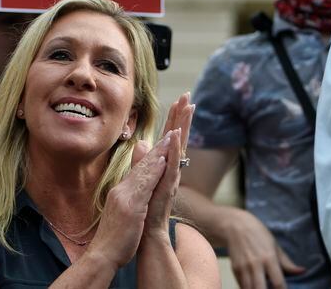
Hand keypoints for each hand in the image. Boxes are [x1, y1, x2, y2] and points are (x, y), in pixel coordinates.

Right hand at [85, 131, 173, 267]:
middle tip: (175, 123)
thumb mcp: (124, 209)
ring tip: (173, 134)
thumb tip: (137, 179)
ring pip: (146, 169)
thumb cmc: (115, 235)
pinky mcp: (130, 207)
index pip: (142, 165)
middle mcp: (123, 189)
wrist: (102, 254)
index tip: (171, 131)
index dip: (157, 148)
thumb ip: (131, 192)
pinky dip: (154, 172)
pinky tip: (164, 161)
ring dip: (160, 151)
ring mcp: (126, 196)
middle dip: (162, 142)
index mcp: (124, 189)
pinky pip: (144, 186)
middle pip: (145, 161)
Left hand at [142, 92, 194, 238]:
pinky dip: (173, 150)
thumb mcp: (141, 180)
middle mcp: (171, 168)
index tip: (180, 100)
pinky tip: (174, 136)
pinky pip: (172, 164)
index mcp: (163, 165)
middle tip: (189, 96)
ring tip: (188, 109)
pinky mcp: (167, 186)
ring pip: (179, 147)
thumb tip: (141, 143)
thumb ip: (143, 161)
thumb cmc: (145, 209)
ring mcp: (171, 176)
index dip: (175, 118)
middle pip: (178, 137)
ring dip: (183, 127)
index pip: (170, 137)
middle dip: (183, 116)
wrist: (146, 234)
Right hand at [225, 209, 305, 288]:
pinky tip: (254, 286)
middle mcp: (255, 265)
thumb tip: (302, 271)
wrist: (236, 227)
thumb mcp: (275, 246)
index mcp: (269, 258)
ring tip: (264, 288)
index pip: (278, 282)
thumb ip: (287, 262)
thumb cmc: (259, 235)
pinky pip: (242, 286)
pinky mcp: (234, 270)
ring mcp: (243, 268)